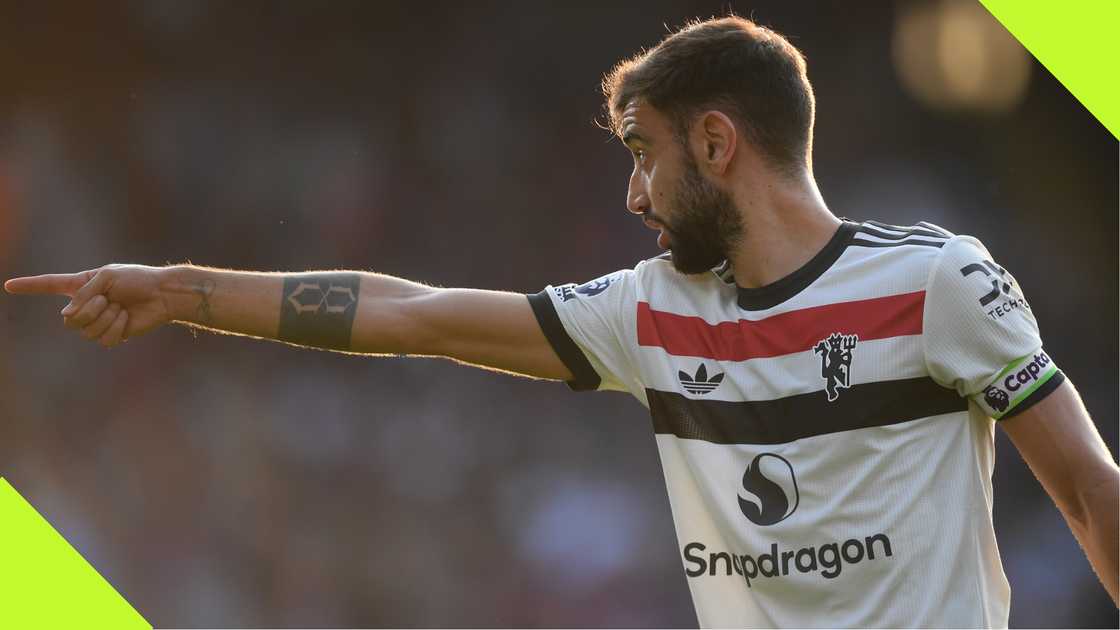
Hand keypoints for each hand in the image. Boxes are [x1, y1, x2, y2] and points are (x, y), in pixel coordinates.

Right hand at [4, 264, 172, 346]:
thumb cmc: (137, 280)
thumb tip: (67, 316)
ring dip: (105, 318)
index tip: (9, 285)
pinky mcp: (112, 334)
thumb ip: (83, 292)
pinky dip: (116, 328)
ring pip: (85, 331)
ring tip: (120, 308)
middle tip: (108, 299)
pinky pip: (103, 340)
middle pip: (68, 320)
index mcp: (82, 285)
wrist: (162, 295)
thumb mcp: (107, 276)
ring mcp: (98, 321)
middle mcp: (86, 304)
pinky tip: (126, 318)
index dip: (29, 286)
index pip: (50, 285)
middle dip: (88, 310)